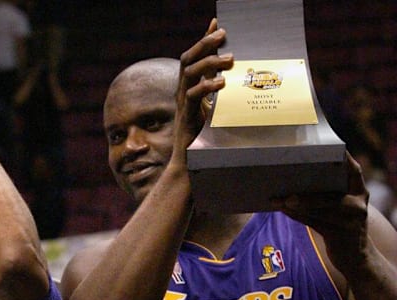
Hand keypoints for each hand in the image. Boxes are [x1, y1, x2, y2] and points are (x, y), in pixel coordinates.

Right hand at [172, 19, 232, 161]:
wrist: (189, 161)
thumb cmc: (203, 137)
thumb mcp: (213, 108)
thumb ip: (218, 93)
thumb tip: (233, 78)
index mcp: (189, 88)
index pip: (194, 57)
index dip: (203, 39)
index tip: (217, 23)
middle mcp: (183, 92)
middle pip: (187, 59)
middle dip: (204, 44)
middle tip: (222, 35)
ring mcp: (183, 103)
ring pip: (189, 73)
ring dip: (208, 62)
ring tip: (228, 60)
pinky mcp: (187, 115)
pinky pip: (193, 95)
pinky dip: (206, 86)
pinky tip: (221, 82)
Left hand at [272, 152, 369, 269]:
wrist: (356, 260)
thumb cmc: (342, 228)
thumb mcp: (339, 210)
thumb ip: (325, 195)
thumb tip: (292, 181)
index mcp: (360, 193)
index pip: (354, 172)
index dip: (343, 159)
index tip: (326, 149)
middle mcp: (358, 205)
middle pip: (329, 195)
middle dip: (306, 192)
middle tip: (284, 183)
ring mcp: (351, 222)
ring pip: (319, 209)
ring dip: (295, 204)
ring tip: (276, 199)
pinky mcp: (340, 235)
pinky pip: (313, 222)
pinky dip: (296, 215)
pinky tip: (282, 209)